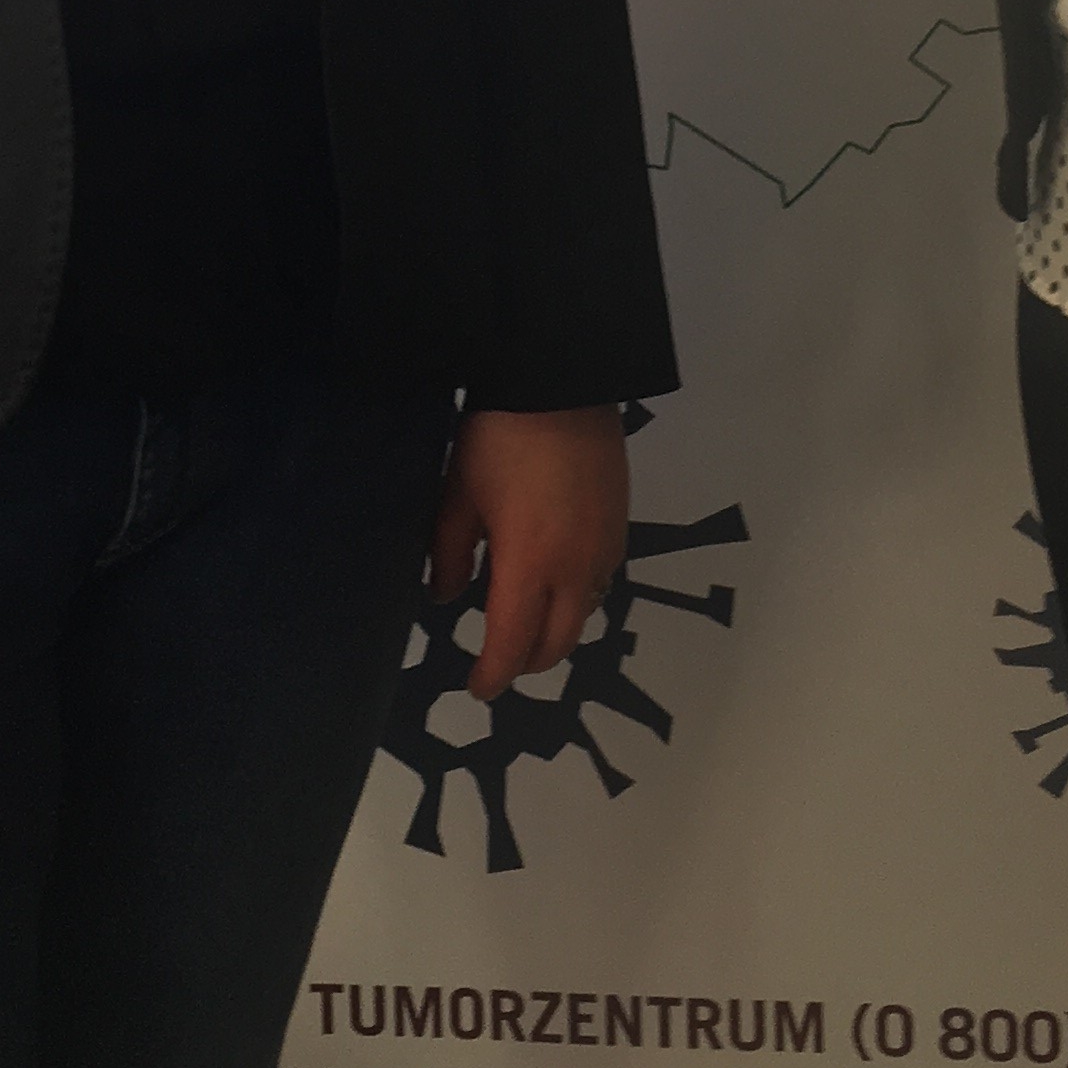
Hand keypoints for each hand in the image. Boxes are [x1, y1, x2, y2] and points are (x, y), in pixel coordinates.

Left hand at [428, 406, 628, 702]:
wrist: (562, 381)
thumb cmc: (499, 437)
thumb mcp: (458, 495)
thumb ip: (452, 554)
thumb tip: (446, 597)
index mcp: (530, 565)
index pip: (513, 645)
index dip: (493, 675)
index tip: (475, 687)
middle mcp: (576, 568)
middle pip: (558, 642)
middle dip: (526, 661)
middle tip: (498, 659)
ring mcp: (605, 546)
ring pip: (585, 614)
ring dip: (555, 629)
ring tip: (525, 617)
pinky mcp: (621, 523)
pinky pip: (600, 581)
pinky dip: (576, 596)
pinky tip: (555, 577)